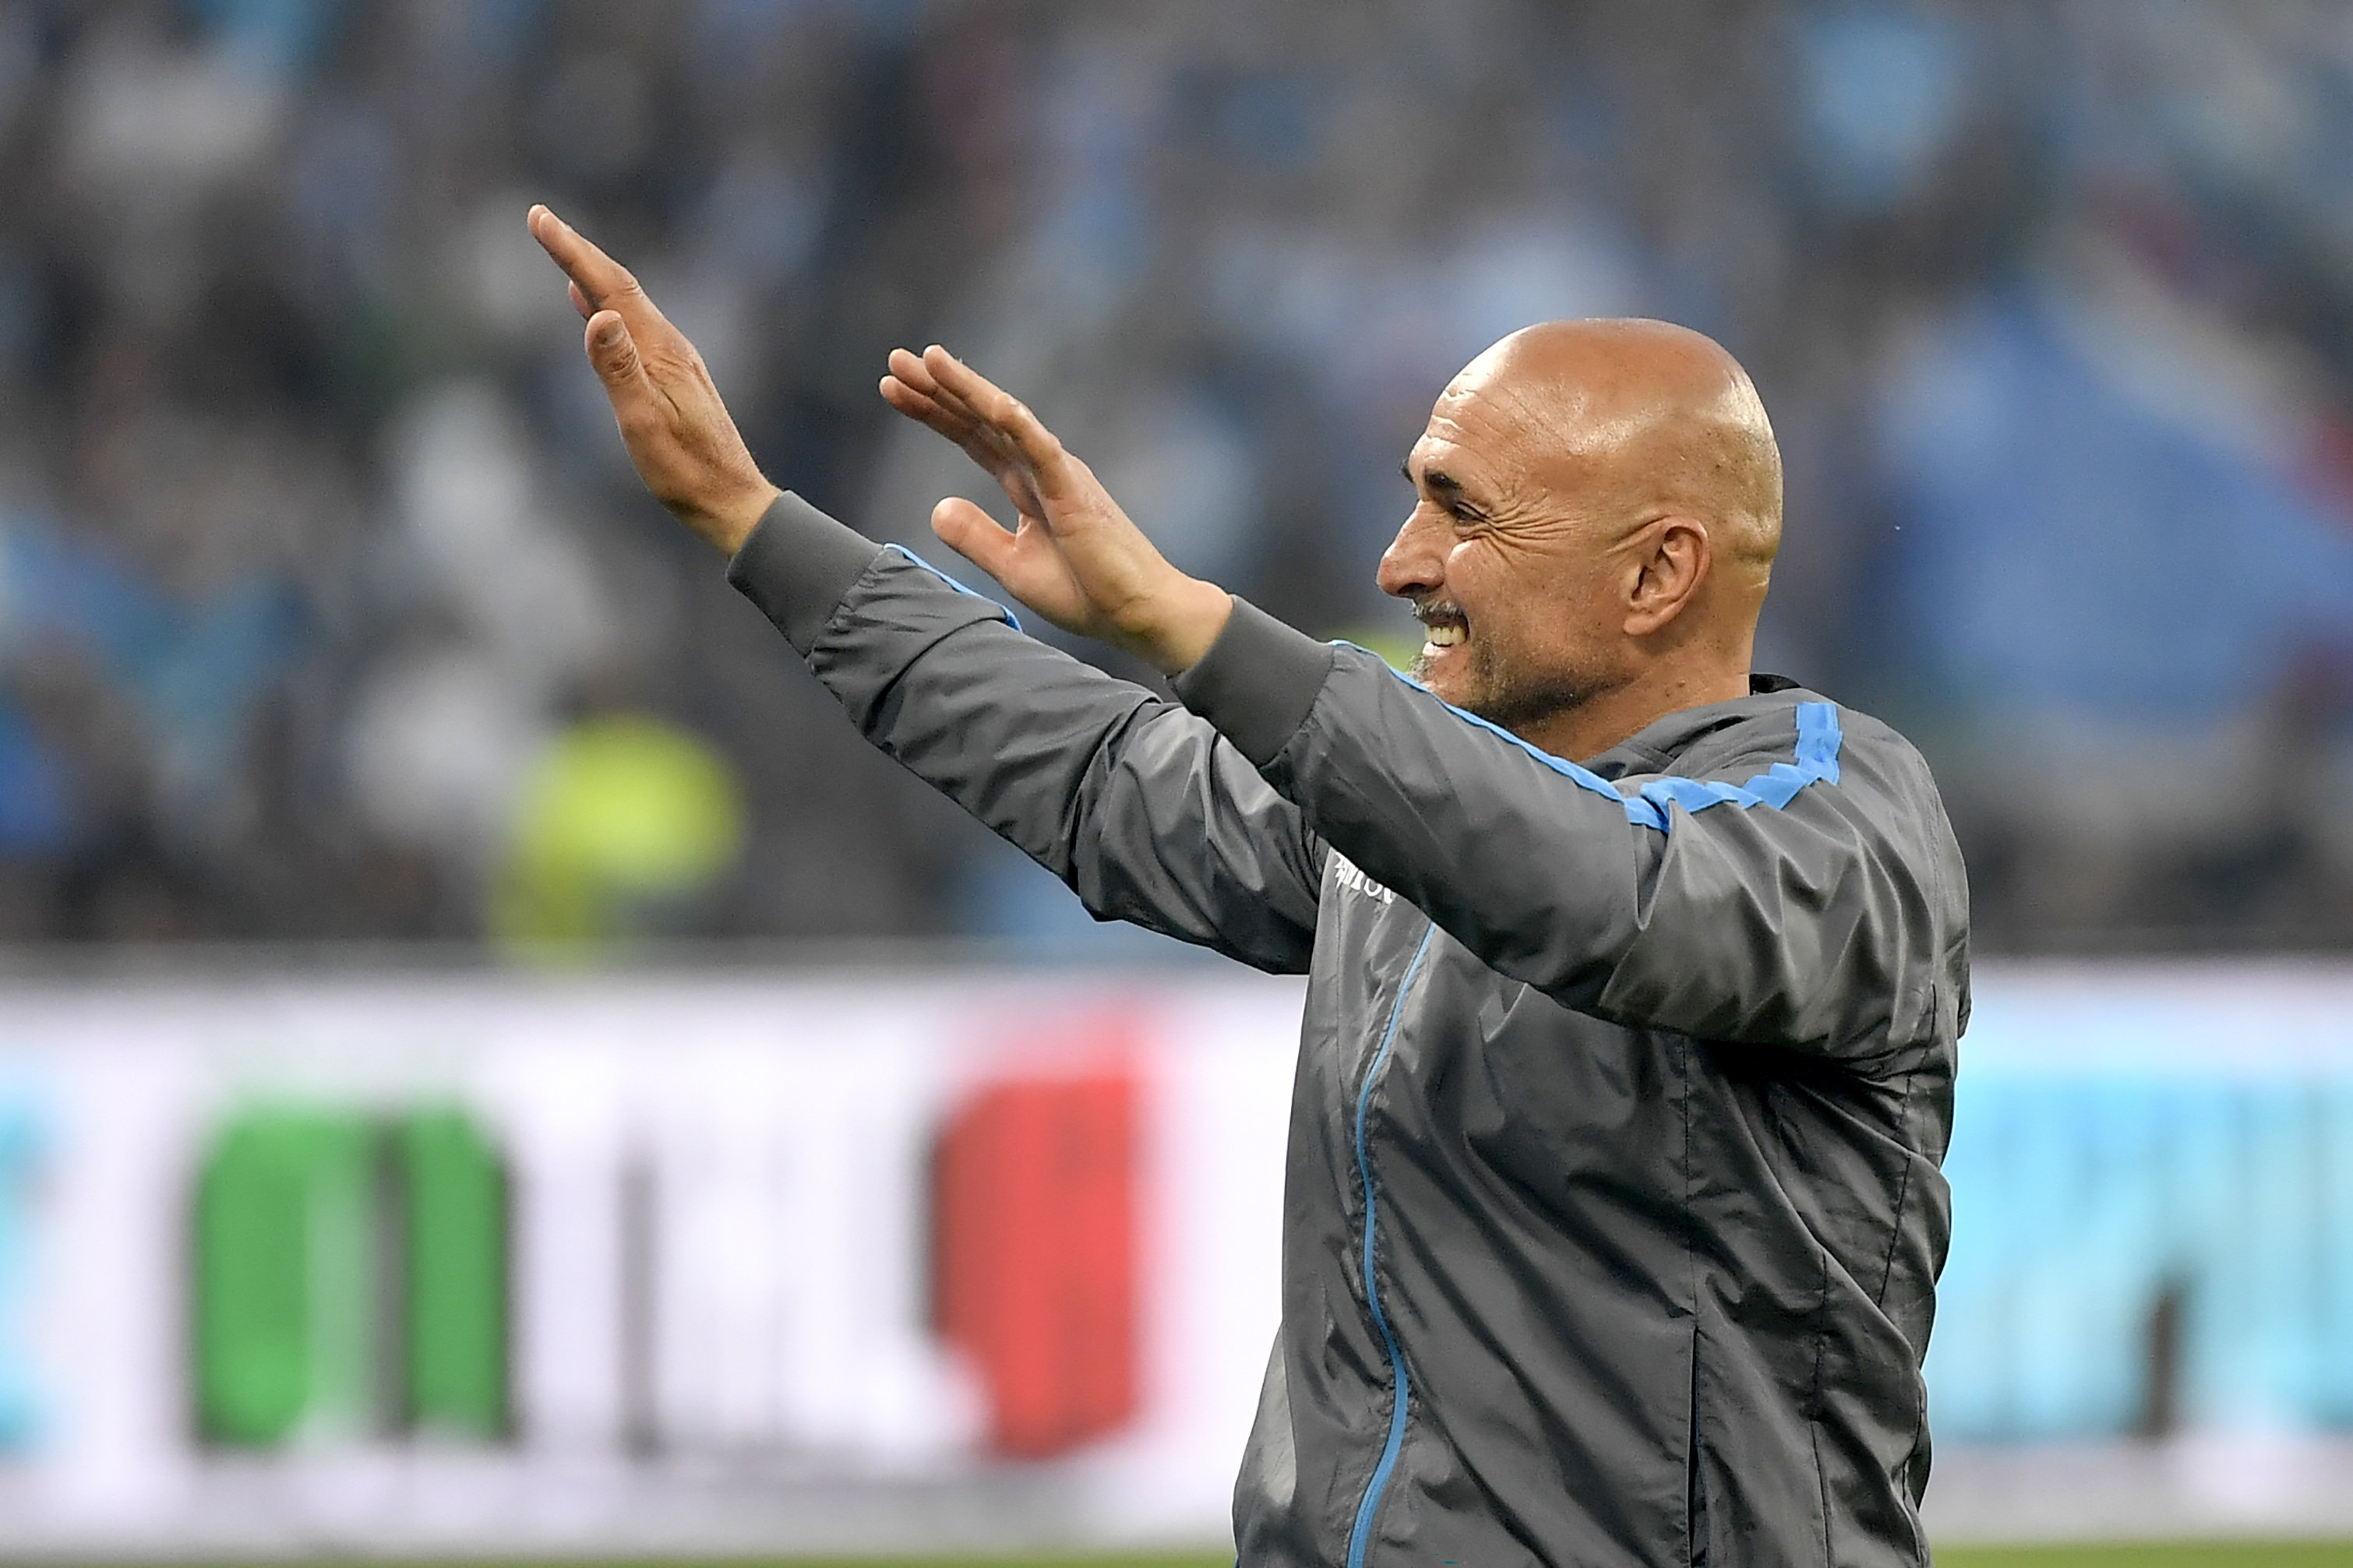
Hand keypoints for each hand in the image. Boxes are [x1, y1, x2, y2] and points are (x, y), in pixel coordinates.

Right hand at [528, 205, 779, 553]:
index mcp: (662, 351)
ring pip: (627, 306)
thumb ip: (619, 369)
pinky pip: (634, 329)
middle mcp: (671, 347)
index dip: (574, 252)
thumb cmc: (686, 471)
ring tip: (561, 252)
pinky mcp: (674, 379)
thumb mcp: (644, 423)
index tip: (540, 219)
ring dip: (592, 276)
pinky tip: (595, 309)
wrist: (732, 502)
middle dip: (579, 252)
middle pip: (620, 287)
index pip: (612, 288)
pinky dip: (607, 309)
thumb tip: (598, 314)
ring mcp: (674, 362)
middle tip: (541, 220)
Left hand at [879, 346, 1231, 673]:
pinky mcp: (1077, 494)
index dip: (934, 411)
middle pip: (980, 419)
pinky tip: (994, 403)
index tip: (892, 388)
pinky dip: (1021, 426)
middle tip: (895, 360)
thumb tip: (936, 507)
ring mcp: (1059, 476)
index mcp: (1026, 484)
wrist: (1139, 614)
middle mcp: (1040, 468)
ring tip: (929, 360)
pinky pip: (1045, 453)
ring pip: (1006, 421)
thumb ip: (975, 536)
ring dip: (968, 390)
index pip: (972, 437)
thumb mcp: (1014, 566)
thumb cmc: (1087, 591)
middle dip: (937, 389)